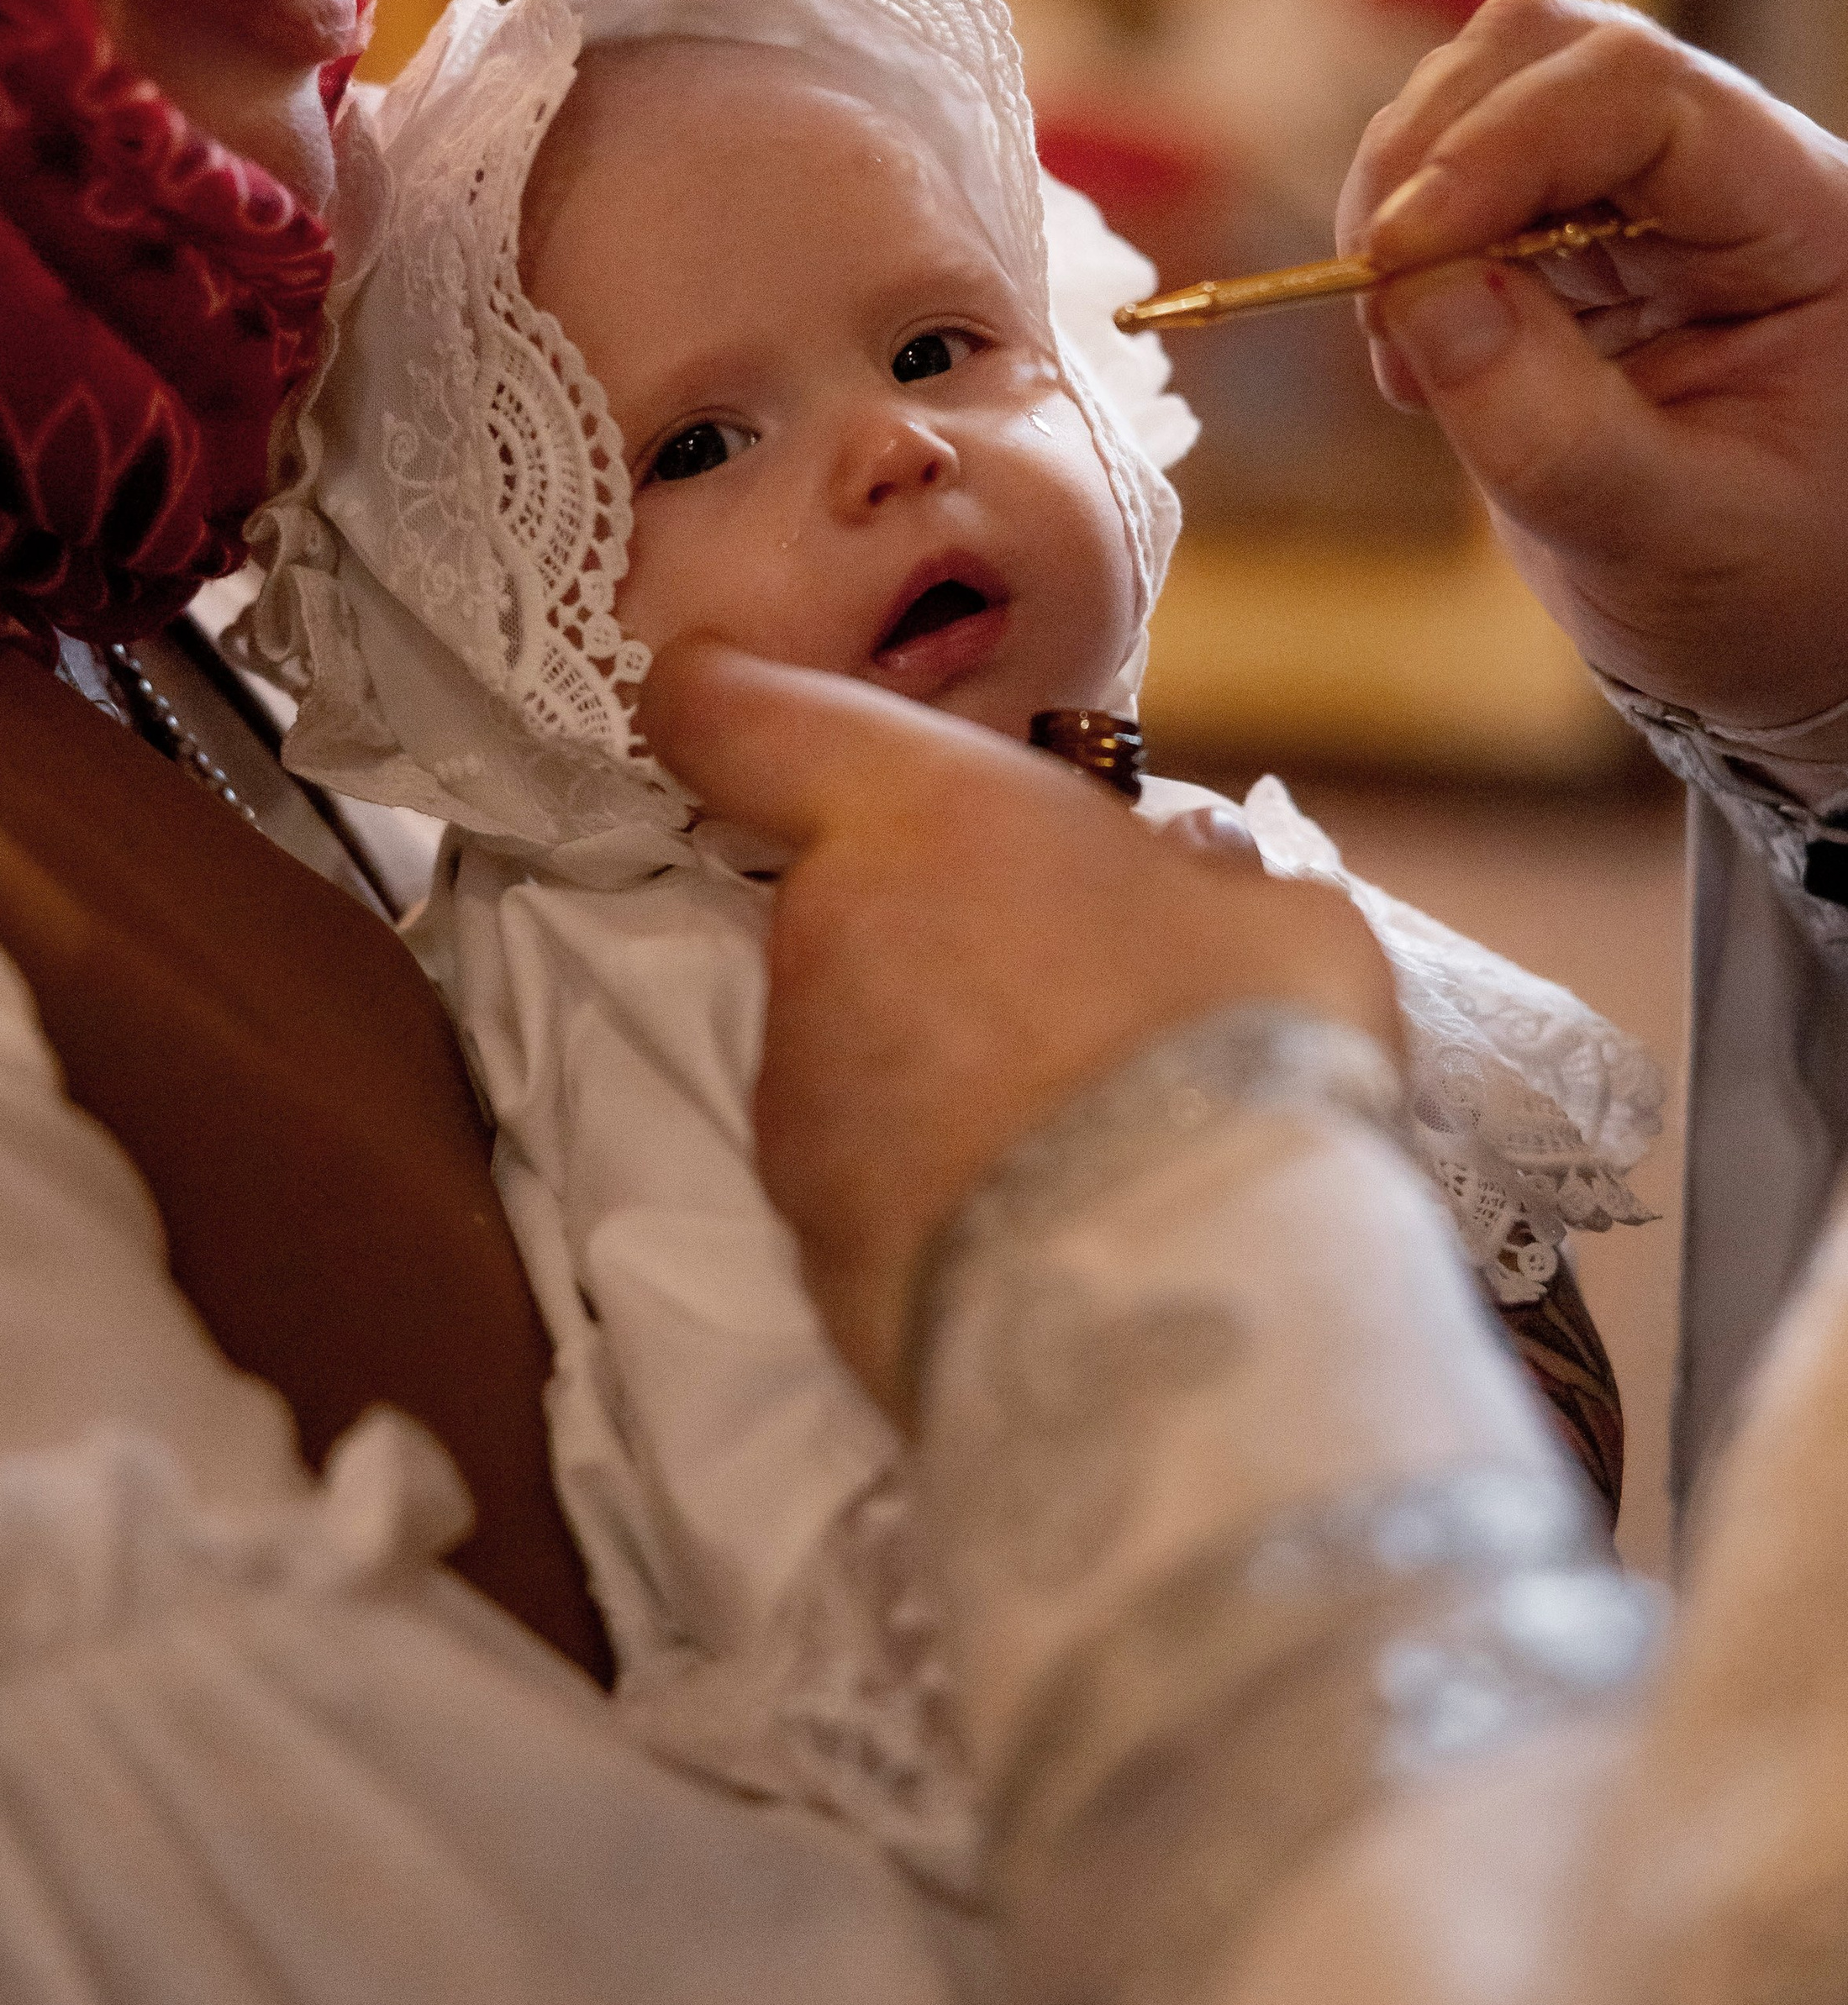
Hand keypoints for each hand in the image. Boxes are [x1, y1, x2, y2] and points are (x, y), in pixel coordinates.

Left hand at [640, 639, 1397, 1412]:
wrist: (1183, 1306)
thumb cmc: (1240, 1052)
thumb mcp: (1277, 919)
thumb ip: (1201, 879)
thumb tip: (1181, 876)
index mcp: (913, 814)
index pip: (733, 712)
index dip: (728, 698)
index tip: (737, 701)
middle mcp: (818, 939)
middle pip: (841, 899)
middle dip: (933, 930)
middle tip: (1073, 989)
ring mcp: (798, 1100)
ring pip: (854, 1045)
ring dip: (939, 1065)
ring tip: (1081, 1129)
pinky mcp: (805, 1241)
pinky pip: (868, 1179)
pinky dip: (935, 1186)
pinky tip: (1048, 1218)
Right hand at [1338, 0, 1847, 727]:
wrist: (1776, 639)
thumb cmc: (1770, 595)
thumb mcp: (1672, 538)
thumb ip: (1553, 429)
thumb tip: (1417, 289)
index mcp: (1805, 221)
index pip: (1642, 96)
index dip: (1501, 148)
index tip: (1398, 257)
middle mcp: (1729, 173)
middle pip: (1549, 52)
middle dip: (1432, 153)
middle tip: (1375, 293)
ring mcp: (1647, 194)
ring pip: (1483, 92)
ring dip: (1401, 199)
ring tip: (1404, 353)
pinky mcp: (1573, 232)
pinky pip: (1454, 177)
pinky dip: (1399, 248)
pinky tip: (1417, 353)